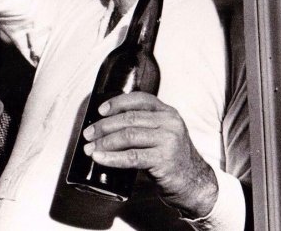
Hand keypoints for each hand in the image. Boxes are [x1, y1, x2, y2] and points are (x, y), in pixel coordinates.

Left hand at [82, 92, 217, 218]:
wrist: (193, 182)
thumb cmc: (170, 157)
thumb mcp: (161, 133)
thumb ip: (143, 125)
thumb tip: (105, 125)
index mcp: (168, 112)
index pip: (140, 99)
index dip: (117, 102)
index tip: (100, 110)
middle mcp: (170, 123)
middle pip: (129, 119)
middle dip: (104, 126)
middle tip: (88, 134)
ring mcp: (169, 141)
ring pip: (128, 136)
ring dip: (104, 142)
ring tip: (90, 148)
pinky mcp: (164, 160)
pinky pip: (131, 157)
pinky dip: (111, 157)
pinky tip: (99, 158)